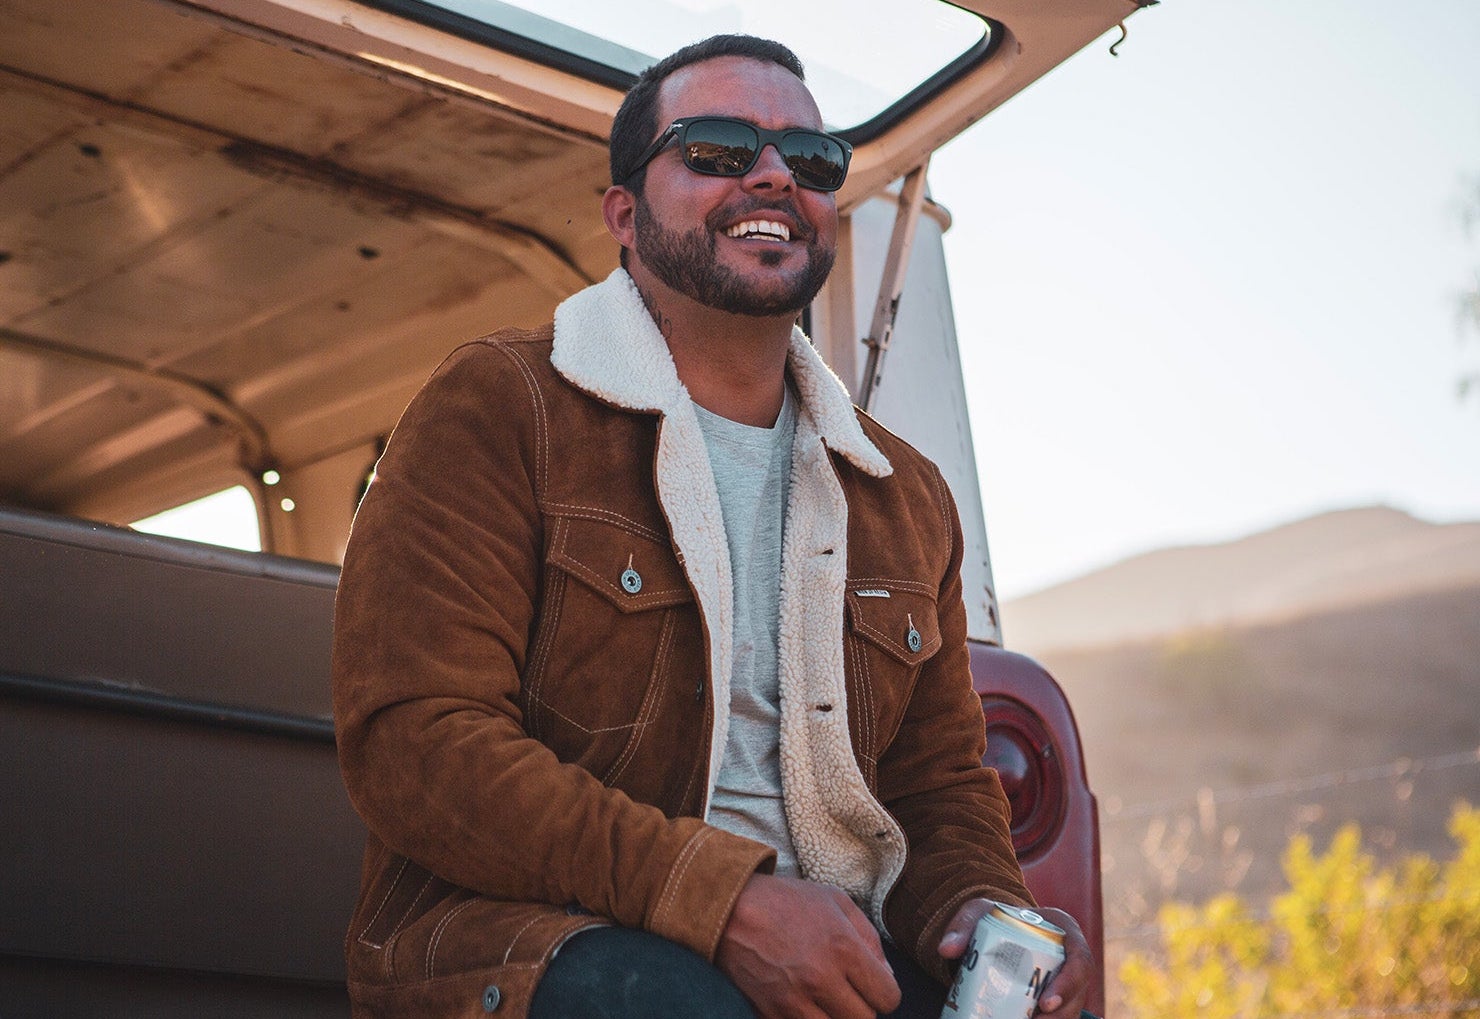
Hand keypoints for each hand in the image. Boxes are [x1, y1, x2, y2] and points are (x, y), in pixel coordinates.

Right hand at [715, 873, 900, 1018]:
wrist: (728, 908)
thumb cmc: (786, 900)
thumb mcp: (835, 901)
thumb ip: (869, 937)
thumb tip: (886, 975)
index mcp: (844, 948)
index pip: (888, 998)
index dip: (883, 992)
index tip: (871, 983)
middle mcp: (821, 979)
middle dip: (861, 1006)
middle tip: (846, 988)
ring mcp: (794, 1000)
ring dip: (834, 1016)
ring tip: (825, 997)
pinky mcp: (771, 1013)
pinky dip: (807, 1018)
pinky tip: (801, 999)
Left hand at [936, 900, 1092, 1018]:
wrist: (1000, 927)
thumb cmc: (995, 917)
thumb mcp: (979, 912)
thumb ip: (963, 925)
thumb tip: (946, 950)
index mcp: (1065, 930)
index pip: (1081, 959)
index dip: (1069, 984)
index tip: (1045, 1003)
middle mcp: (1073, 956)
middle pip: (1079, 991)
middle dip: (1061, 1014)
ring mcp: (1069, 978)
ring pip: (1072, 1008)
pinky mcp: (1059, 995)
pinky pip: (1060, 1014)